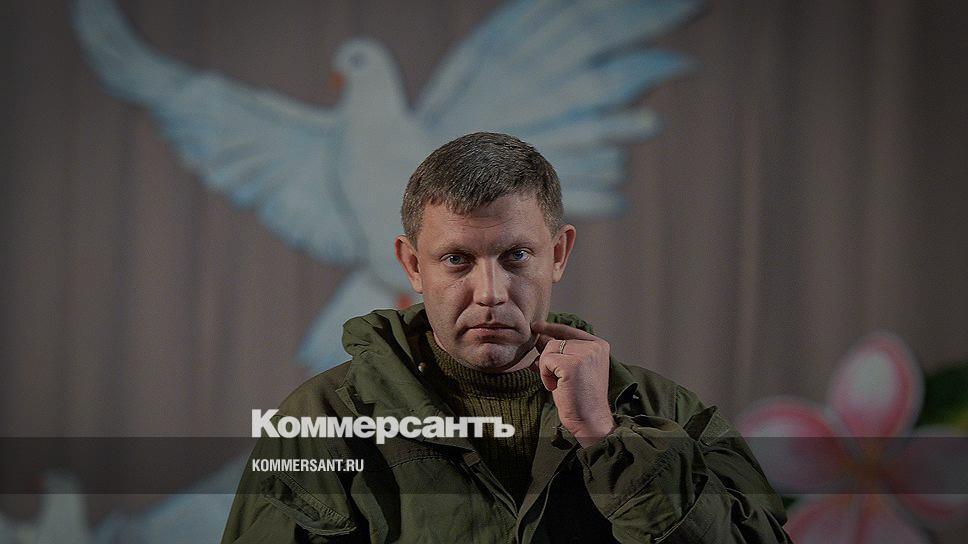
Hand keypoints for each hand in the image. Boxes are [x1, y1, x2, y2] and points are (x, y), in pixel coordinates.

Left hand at [530, 321, 615, 447]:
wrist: (589, 419)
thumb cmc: (579, 397)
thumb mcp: (570, 369)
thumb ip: (559, 352)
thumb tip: (540, 336)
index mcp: (599, 346)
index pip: (569, 331)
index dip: (551, 328)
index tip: (536, 326)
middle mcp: (594, 347)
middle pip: (556, 341)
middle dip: (548, 360)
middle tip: (556, 380)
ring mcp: (585, 354)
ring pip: (549, 349)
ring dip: (547, 369)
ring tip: (559, 384)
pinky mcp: (572, 365)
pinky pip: (546, 361)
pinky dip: (545, 376)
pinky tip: (556, 387)